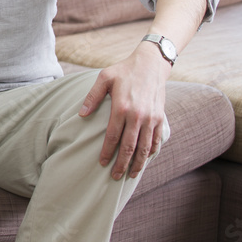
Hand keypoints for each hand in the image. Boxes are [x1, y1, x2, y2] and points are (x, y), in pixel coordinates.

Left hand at [80, 42, 170, 179]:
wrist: (151, 64)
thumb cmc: (124, 71)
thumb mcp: (104, 78)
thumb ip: (92, 97)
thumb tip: (81, 114)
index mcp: (122, 107)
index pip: (113, 137)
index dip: (107, 152)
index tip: (101, 163)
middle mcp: (138, 116)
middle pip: (129, 147)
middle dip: (122, 164)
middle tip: (115, 176)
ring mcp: (151, 118)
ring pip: (145, 147)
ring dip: (138, 163)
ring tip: (131, 174)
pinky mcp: (160, 118)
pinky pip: (156, 140)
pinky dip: (151, 152)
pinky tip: (145, 160)